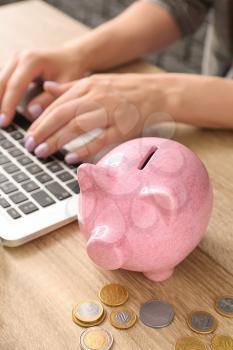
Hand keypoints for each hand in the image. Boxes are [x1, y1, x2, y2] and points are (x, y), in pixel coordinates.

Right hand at [0, 46, 86, 125]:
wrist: (70, 57)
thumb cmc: (70, 71)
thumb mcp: (66, 85)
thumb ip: (49, 99)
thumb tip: (31, 112)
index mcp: (32, 60)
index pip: (15, 86)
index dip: (8, 106)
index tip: (4, 123)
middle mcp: (19, 57)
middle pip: (0, 83)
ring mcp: (12, 60)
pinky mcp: (10, 66)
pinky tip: (0, 111)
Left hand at [24, 73, 168, 162]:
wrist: (159, 93)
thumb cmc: (126, 90)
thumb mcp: (97, 82)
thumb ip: (71, 86)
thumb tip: (46, 88)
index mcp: (88, 86)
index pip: (57, 104)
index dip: (39, 120)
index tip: (29, 134)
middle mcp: (97, 97)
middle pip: (62, 114)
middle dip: (43, 131)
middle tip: (30, 146)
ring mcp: (111, 112)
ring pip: (77, 126)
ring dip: (57, 140)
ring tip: (43, 152)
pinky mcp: (123, 128)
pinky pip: (100, 140)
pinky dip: (84, 149)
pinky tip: (71, 158)